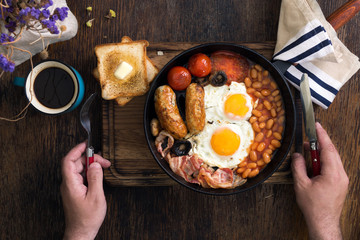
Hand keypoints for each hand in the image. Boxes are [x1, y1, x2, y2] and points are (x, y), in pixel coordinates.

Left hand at [60, 142, 110, 239]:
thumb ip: (95, 178)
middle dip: (90, 159)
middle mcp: (68, 184)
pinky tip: (98, 176)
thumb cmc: (87, 219)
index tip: (86, 144)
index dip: (76, 150)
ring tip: (103, 167)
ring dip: (91, 166)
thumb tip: (95, 164)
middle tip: (103, 161)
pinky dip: (90, 173)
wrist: (81, 232)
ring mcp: (71, 187)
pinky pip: (81, 176)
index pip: (68, 161)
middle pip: (76, 163)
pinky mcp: (75, 191)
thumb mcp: (96, 197)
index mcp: (71, 184)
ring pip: (79, 169)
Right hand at [291, 122, 348, 239]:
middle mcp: (341, 175)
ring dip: (322, 152)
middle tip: (309, 136)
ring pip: (334, 158)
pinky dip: (324, 160)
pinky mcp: (341, 183)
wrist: (324, 222)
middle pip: (332, 152)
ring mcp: (343, 179)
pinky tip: (315, 162)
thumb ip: (298, 167)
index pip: (328, 149)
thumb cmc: (314, 207)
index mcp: (333, 174)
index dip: (322, 135)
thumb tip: (297, 155)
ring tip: (309, 149)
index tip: (317, 126)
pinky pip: (334, 166)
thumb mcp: (301, 185)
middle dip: (320, 142)